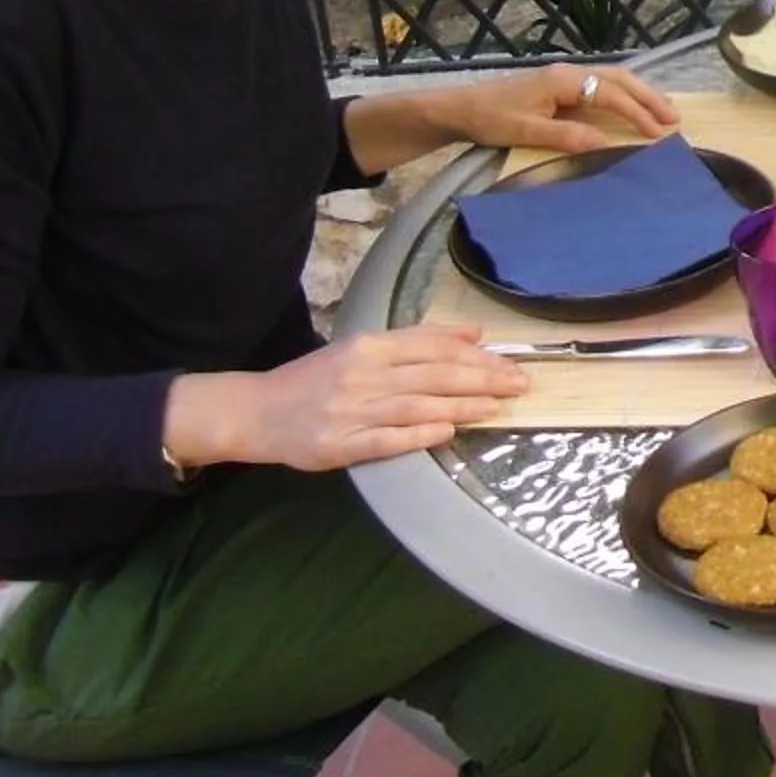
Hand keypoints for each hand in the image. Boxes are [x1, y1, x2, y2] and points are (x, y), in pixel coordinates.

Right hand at [218, 326, 529, 469]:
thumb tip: (474, 332)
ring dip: (461, 405)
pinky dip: (418, 433)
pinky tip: (446, 430)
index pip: (432, 347)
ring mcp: (350, 410)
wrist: (256, 411)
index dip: (476, 355)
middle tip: (519, 385)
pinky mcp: (338, 444)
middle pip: (432, 374)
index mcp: (369, 347)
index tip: (510, 364)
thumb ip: (418, 340)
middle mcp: (362, 374)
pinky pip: (385, 439)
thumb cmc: (315, 380)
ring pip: (416, 404)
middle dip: (481, 379)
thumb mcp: (363, 349)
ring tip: (497, 407)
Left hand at [443, 61, 679, 154]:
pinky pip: (602, 85)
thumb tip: (605, 144)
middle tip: (674, 119)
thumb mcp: (526, 131)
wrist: (460, 108)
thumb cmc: (489, 119)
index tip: (658, 133)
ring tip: (665, 110)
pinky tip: (634, 104)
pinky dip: (624, 94)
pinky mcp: (560, 86)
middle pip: (619, 79)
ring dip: (640, 94)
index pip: (610, 94)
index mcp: (562, 80)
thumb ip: (566, 137)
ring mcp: (565, 77)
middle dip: (648, 98)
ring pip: (613, 79)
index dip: (637, 114)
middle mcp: (568, 72)